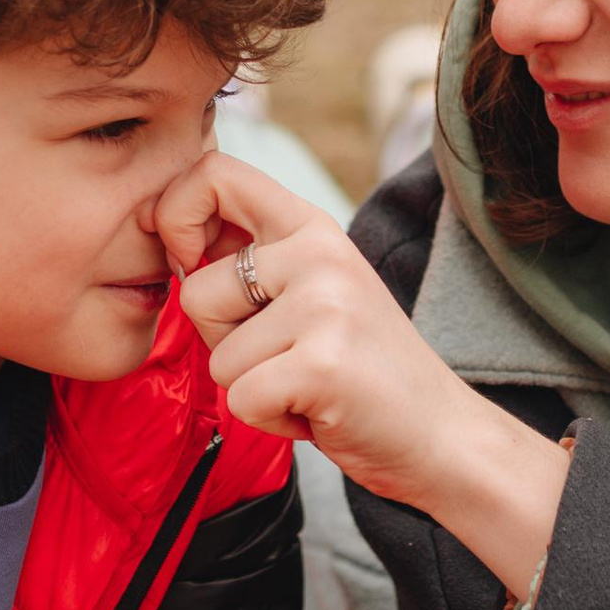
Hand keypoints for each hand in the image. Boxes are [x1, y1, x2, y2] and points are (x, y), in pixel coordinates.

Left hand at [154, 150, 568, 595]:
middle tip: (287, 356)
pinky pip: (241, 399)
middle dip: (223, 342)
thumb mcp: (315, 292)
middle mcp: (321, 253)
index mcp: (313, 228)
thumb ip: (255, 262)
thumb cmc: (362, 371)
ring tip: (309, 385)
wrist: (442, 436)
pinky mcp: (322, 363)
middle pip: (196, 290)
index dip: (174, 216)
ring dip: (254, 389)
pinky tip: (317, 411)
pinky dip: (271, 421)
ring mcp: (325, 306)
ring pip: (218, 359)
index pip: (213, 173)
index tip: (189, 262)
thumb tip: (167, 236)